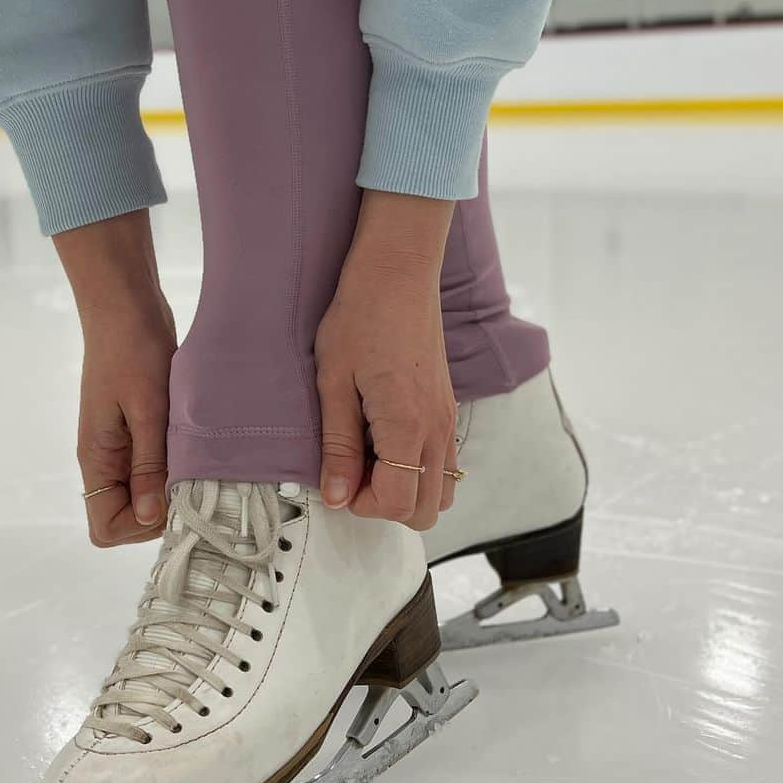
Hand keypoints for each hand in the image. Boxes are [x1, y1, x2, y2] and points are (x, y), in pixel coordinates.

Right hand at [52, 213, 176, 546]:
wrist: (126, 303)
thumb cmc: (132, 348)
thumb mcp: (146, 407)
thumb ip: (147, 465)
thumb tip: (151, 517)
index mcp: (97, 459)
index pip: (105, 528)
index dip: (140, 526)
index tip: (172, 498)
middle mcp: (106, 461)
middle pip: (126, 519)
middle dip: (160, 512)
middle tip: (194, 481)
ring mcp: (122, 448)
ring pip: (144, 496)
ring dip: (171, 488)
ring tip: (199, 461)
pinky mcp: (140, 432)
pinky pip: (155, 469)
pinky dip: (175, 468)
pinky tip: (197, 448)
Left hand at [314, 192, 458, 532]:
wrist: (398, 272)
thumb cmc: (358, 318)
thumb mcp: (333, 382)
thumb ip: (339, 446)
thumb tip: (336, 497)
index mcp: (407, 426)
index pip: (397, 504)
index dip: (362, 504)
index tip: (337, 478)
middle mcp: (437, 430)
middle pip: (426, 511)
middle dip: (386, 505)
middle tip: (352, 472)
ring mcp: (448, 421)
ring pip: (441, 492)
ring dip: (405, 490)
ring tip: (369, 459)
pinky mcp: (448, 409)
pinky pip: (444, 465)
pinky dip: (418, 471)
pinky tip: (385, 442)